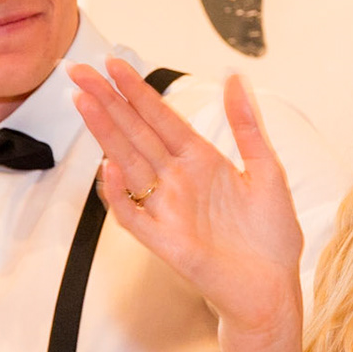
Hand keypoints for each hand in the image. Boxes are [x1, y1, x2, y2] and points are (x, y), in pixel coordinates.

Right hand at [69, 59, 303, 344]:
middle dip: (107, 102)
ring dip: (105, 134)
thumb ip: (247, 125)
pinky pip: (133, 214)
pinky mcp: (165, 240)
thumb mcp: (267, 169)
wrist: (274, 287)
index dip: (137, 91)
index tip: (113, 64)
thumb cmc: (272, 234)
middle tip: (78, 72)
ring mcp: (167, 208)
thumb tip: (235, 76)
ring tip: (84, 103)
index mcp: (201, 160)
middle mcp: (178, 180)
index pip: (161, 118)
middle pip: (135, 133)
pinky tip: (110, 165)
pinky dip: (119, 193)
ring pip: (127, 164)